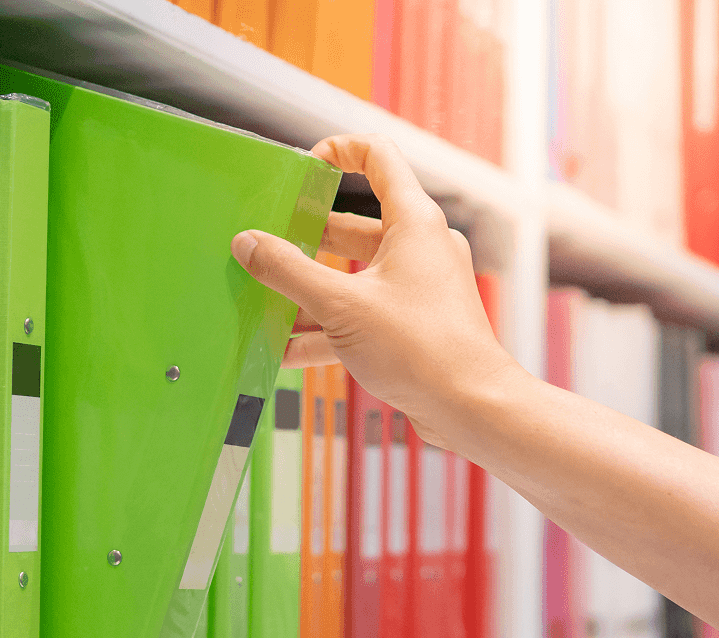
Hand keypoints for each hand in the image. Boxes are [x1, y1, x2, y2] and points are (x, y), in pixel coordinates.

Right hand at [230, 134, 520, 448]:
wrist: (469, 407)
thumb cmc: (423, 349)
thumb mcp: (340, 305)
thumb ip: (288, 272)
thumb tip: (249, 244)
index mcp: (413, 222)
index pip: (378, 157)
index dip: (339, 151)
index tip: (305, 167)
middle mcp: (420, 249)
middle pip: (354, 228)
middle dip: (307, 240)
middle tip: (268, 247)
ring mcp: (418, 289)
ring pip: (354, 278)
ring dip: (311, 293)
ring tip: (267, 304)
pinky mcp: (413, 326)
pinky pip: (362, 315)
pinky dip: (328, 329)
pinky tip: (289, 350)